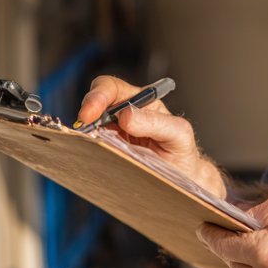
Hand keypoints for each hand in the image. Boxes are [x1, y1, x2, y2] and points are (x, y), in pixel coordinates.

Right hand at [75, 75, 224, 198]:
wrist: (182, 179)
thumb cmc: (181, 152)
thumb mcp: (178, 134)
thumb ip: (157, 122)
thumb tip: (126, 115)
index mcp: (142, 102)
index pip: (113, 88)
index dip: (98, 96)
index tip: (90, 112)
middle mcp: (124, 114)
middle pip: (96, 103)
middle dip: (87, 112)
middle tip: (84, 127)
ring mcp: (113, 133)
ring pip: (90, 125)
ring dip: (86, 132)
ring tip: (90, 141)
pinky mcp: (108, 151)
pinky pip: (91, 145)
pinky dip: (88, 147)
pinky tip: (93, 153)